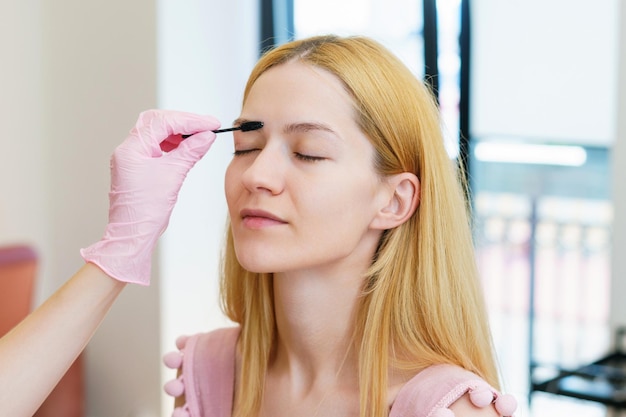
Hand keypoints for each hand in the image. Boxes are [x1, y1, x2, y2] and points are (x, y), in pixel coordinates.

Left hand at [80, 109, 219, 284]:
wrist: (132, 235)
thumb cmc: (146, 211)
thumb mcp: (173, 176)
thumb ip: (190, 151)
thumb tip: (206, 136)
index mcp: (132, 148)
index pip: (163, 122)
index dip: (190, 120)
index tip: (211, 124)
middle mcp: (128, 150)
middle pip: (156, 122)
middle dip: (183, 122)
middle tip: (205, 126)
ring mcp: (131, 159)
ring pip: (155, 133)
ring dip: (177, 132)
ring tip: (198, 137)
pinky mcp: (136, 168)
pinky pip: (154, 147)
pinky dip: (171, 144)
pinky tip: (185, 149)